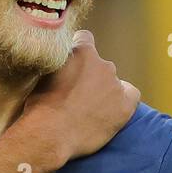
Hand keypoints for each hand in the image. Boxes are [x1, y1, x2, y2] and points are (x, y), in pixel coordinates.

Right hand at [22, 31, 139, 167]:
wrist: (50, 135)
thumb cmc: (40, 107)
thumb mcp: (43, 75)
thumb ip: (59, 65)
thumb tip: (61, 66)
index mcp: (81, 52)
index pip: (85, 38)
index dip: (78, 53)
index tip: (72, 66)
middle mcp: (103, 64)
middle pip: (100, 65)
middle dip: (91, 76)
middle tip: (77, 96)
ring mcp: (115, 85)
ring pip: (113, 83)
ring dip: (104, 91)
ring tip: (89, 110)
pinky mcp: (124, 105)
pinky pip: (131, 94)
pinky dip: (123, 100)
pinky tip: (111, 110)